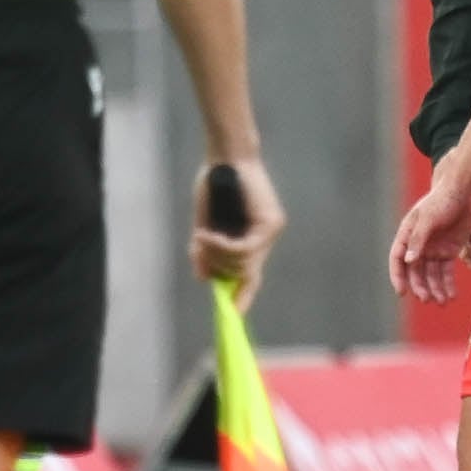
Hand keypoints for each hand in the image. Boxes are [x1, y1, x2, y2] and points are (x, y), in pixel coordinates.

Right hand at [192, 155, 288, 307]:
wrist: (224, 155)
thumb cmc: (215, 184)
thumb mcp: (205, 224)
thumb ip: (206, 251)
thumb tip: (203, 278)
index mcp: (252, 239)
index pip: (252, 277)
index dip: (243, 296)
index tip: (234, 315)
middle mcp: (266, 238)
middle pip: (245, 275)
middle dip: (218, 270)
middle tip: (198, 249)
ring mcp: (271, 231)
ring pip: (243, 265)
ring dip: (217, 256)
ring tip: (200, 237)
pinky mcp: (270, 223)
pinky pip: (244, 250)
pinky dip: (222, 246)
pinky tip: (206, 236)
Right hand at [388, 172, 470, 304]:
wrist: (465, 191)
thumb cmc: (442, 200)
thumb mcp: (428, 218)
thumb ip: (418, 239)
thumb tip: (409, 261)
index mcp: (407, 234)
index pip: (397, 259)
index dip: (398, 276)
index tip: (402, 292)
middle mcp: (419, 245)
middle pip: (415, 271)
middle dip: (420, 287)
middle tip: (427, 299)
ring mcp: (434, 249)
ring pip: (431, 275)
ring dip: (435, 289)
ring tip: (442, 302)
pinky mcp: (449, 251)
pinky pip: (446, 272)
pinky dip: (448, 284)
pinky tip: (451, 295)